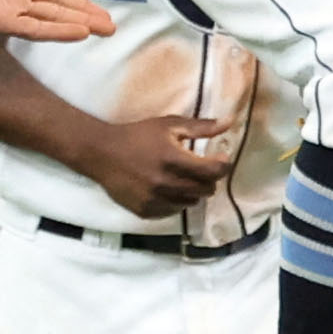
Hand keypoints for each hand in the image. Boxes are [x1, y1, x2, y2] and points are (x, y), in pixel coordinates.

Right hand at [84, 113, 234, 219]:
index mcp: (174, 159)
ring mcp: (155, 200)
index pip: (213, 171)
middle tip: (201, 168)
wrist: (102, 153)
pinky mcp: (146, 211)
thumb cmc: (138, 136)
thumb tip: (229, 122)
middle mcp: (166, 183)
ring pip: (192, 202)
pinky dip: (177, 201)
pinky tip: (169, 189)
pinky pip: (173, 211)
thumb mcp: (168, 125)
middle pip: (206, 189)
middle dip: (209, 178)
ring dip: (194, 191)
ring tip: (184, 179)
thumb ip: (201, 127)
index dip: (223, 165)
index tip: (220, 159)